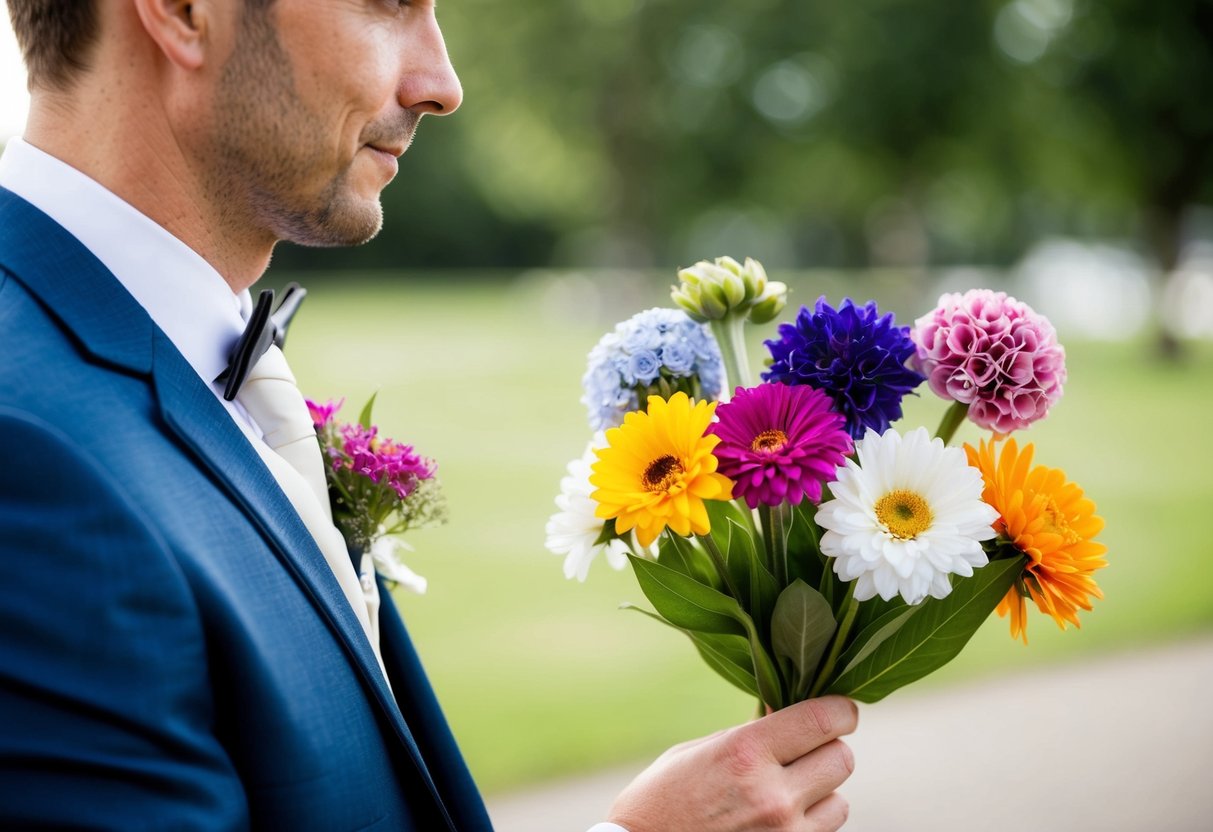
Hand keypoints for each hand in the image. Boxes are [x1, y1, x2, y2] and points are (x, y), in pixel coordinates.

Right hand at [606, 696, 856, 831]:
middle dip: (827, 750)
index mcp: (745, 752)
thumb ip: (749, 733)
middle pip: (842, 758)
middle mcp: (772, 795)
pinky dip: (811, 822)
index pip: (823, 720)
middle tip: (806, 750)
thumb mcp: (699, 751)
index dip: (841, 710)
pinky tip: (779, 818)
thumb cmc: (662, 800)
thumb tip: (789, 712)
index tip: (841, 710)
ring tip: (786, 791)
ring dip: (821, 792)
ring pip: (840, 801)